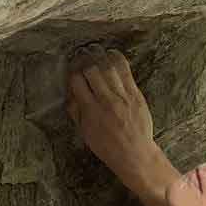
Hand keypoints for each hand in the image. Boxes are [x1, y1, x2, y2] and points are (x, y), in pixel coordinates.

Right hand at [66, 46, 158, 169]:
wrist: (134, 153)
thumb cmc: (107, 146)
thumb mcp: (85, 132)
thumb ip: (76, 112)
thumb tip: (69, 94)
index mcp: (90, 111)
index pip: (77, 81)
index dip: (72, 71)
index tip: (72, 69)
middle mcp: (106, 101)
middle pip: (92, 70)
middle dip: (84, 60)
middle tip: (82, 56)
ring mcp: (122, 96)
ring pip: (108, 67)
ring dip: (100, 56)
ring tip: (95, 52)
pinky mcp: (135, 94)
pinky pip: (126, 71)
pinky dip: (117, 59)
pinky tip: (111, 54)